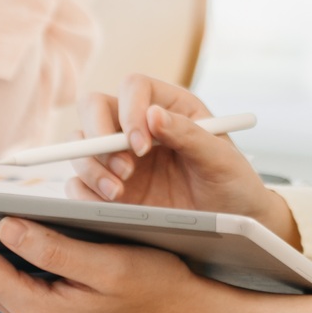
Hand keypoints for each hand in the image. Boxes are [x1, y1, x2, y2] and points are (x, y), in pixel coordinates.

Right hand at [72, 75, 300, 245]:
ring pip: (81, 145)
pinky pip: (78, 182)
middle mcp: (138, 126)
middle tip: (123, 170)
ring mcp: (120, 157)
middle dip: (98, 136)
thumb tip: (152, 115)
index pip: (133, 88)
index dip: (129, 110)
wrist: (232, 224)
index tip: (141, 145)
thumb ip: (189, 135)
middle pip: (94, 108)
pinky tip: (107, 205)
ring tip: (118, 194)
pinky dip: (83, 192)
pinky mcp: (109, 188)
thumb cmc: (233, 183)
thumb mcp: (221, 159)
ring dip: (91, 167)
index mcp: (169, 107)